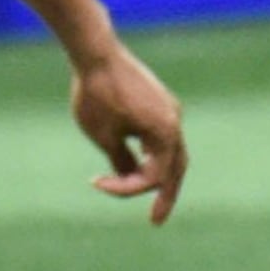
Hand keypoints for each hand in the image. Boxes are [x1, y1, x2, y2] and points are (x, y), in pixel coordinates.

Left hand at [67, 38, 184, 221]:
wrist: (95, 51)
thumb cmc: (96, 94)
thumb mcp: (103, 135)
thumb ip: (120, 161)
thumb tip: (130, 176)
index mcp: (166, 133)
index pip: (154, 176)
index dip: (126, 188)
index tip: (97, 183)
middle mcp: (174, 121)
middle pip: (175, 168)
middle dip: (164, 195)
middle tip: (156, 220)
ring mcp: (168, 108)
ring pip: (169, 151)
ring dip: (156, 172)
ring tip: (144, 191)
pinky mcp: (158, 100)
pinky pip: (160, 134)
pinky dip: (151, 152)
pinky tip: (136, 160)